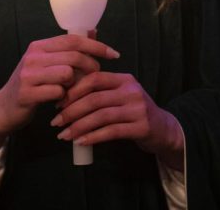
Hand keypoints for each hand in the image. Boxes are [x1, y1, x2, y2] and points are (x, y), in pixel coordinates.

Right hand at [0, 34, 118, 161]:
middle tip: (94, 78)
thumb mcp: (46, 64)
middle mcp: (33, 56)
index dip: (96, 46)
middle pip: (74, 56)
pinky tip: (60, 103)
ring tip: (72, 92)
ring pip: (67, 73)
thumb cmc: (31, 86)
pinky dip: (64, 98)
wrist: (3, 108)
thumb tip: (93, 31)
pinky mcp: (27, 93)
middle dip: (91, 68)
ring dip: (75, 85)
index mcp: (39, 46)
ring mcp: (29, 74)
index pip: (73, 39)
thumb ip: (68, 50)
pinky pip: (58, 92)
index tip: (114, 55)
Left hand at [53, 70, 184, 167]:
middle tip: (56, 121)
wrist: (163, 129)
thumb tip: (65, 93)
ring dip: (79, 126)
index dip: (73, 90)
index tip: (58, 103)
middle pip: (95, 98)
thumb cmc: (134, 111)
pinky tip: (81, 142)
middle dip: (71, 111)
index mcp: (124, 79)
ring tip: (64, 134)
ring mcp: (138, 108)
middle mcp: (131, 91)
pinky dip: (93, 137)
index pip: (94, 79)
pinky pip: (111, 131)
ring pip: (101, 116)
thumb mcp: (121, 94)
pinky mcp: (141, 127)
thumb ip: (100, 90)